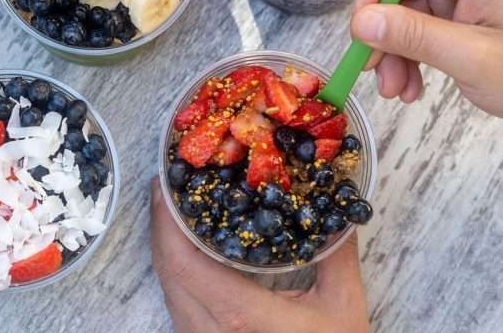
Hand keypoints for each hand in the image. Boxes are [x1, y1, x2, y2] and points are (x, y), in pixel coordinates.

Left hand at [150, 179, 369, 332]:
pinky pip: (175, 299)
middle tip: (169, 184)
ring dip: (165, 244)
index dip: (165, 221)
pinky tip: (185, 245)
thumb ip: (336, 252)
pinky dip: (174, 267)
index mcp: (240, 316)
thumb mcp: (342, 305)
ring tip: (175, 207)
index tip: (166, 185)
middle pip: (166, 269)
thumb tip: (334, 202)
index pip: (181, 262)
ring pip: (166, 285)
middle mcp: (208, 330)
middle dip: (160, 222)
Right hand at [351, 0, 502, 119]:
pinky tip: (411, 85)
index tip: (362, 24)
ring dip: (391, 49)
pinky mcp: (458, 10)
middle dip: (380, 27)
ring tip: (396, 89)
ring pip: (401, 8)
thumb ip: (413, 36)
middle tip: (371, 68)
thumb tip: (360, 22)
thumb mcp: (472, 57)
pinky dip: (407, 54)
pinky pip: (417, 25)